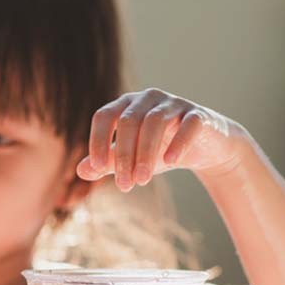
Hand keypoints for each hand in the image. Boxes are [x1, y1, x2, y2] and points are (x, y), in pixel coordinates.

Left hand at [76, 88, 248, 190]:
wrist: (203, 147)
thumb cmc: (160, 150)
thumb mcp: (131, 159)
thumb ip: (107, 163)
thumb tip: (81, 170)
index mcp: (126, 105)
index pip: (104, 116)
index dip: (98, 141)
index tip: (98, 169)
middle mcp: (148, 99)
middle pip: (129, 121)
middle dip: (124, 155)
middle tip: (125, 186)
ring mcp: (174, 104)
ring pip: (155, 121)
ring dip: (146, 152)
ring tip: (142, 180)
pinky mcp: (198, 115)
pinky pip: (188, 123)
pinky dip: (178, 142)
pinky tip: (170, 162)